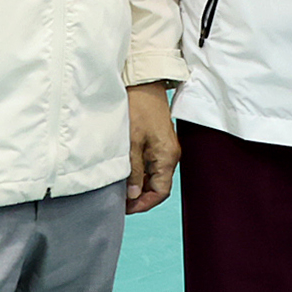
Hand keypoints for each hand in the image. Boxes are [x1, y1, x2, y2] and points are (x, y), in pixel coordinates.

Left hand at [125, 82, 178, 213]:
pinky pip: (152, 164)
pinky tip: (126, 172)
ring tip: (120, 188)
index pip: (161, 192)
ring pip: (154, 176)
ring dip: (139, 184)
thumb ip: (134, 170)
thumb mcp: (132, 143)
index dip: (144, 203)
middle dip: (140, 196)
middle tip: (120, 200)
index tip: (127, 207)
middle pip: (158, 186)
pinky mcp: (159, 142)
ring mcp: (166, 149)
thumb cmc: (139, 109)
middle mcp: (170, 155)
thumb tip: (133, 194)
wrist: (144, 84)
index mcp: (167, 157)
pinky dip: (140, 172)